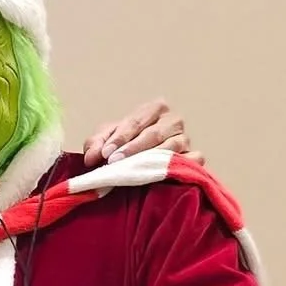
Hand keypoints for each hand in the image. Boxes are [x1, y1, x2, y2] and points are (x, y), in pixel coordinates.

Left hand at [82, 99, 197, 166]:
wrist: (136, 164)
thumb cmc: (122, 147)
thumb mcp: (105, 141)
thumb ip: (95, 144)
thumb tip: (91, 157)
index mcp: (154, 110)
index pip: (137, 120)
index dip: (121, 137)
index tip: (106, 153)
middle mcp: (173, 122)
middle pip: (155, 133)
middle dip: (133, 149)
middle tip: (115, 162)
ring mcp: (185, 140)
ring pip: (172, 147)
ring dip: (151, 160)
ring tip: (132, 171)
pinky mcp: (194, 159)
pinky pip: (192, 161)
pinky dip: (179, 167)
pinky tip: (161, 176)